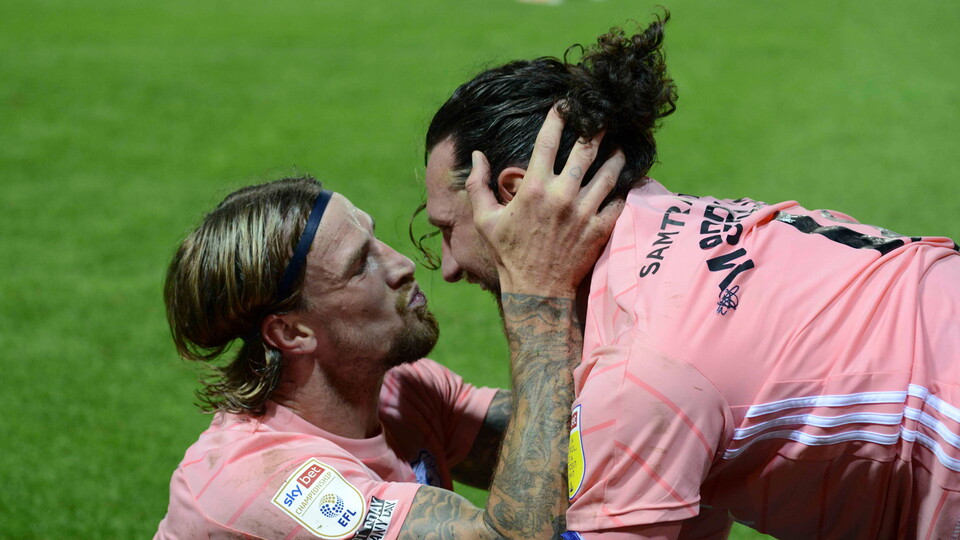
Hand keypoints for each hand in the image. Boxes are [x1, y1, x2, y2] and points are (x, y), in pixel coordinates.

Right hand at [465, 105, 625, 297]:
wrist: (536, 291)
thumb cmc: (508, 254)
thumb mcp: (485, 220)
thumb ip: (478, 185)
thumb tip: (477, 155)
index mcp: (533, 188)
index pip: (548, 141)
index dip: (558, 117)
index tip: (565, 104)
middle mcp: (561, 195)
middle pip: (586, 150)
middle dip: (596, 129)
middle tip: (603, 117)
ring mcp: (584, 212)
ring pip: (609, 172)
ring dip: (616, 156)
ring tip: (620, 147)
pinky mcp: (600, 229)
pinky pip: (619, 201)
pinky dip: (625, 188)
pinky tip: (627, 179)